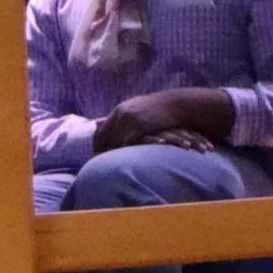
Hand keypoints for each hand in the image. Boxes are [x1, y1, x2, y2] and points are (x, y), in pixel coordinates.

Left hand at [95, 90, 231, 154]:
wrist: (178, 105)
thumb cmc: (160, 111)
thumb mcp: (138, 111)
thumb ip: (122, 119)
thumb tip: (102, 124)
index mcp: (119, 111)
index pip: (101, 131)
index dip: (97, 145)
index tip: (95, 157)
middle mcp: (121, 113)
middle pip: (104, 137)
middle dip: (100, 152)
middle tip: (98, 165)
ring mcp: (129, 119)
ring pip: (114, 141)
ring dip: (111, 154)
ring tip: (108, 167)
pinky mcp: (139, 125)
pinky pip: (126, 142)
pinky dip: (124, 152)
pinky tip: (124, 161)